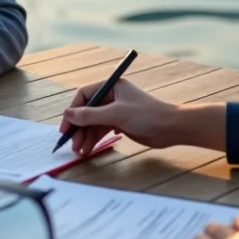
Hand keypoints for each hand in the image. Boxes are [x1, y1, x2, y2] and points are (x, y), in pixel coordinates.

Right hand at [59, 79, 218, 156]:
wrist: (171, 128)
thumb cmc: (147, 115)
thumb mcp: (116, 114)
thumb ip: (91, 115)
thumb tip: (68, 114)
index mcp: (111, 86)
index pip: (84, 95)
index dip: (73, 111)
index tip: (66, 127)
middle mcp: (112, 96)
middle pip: (88, 111)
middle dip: (79, 128)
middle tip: (72, 144)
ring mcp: (116, 110)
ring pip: (94, 123)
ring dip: (86, 136)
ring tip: (81, 151)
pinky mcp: (121, 123)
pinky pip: (102, 130)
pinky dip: (95, 139)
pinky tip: (90, 149)